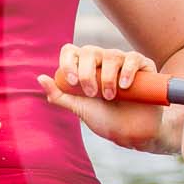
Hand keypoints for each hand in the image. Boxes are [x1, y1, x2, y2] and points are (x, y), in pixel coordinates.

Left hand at [38, 44, 173, 151]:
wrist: (133, 132)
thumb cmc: (105, 120)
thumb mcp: (78, 108)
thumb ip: (59, 95)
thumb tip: (40, 77)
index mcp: (85, 68)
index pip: (71, 51)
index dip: (68, 62)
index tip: (72, 82)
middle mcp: (103, 61)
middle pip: (89, 51)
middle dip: (87, 73)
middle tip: (92, 94)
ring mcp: (124, 62)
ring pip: (111, 55)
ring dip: (107, 77)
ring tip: (110, 96)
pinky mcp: (143, 66)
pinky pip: (133, 58)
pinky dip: (128, 70)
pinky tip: (125, 86)